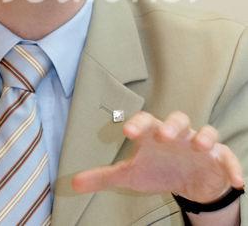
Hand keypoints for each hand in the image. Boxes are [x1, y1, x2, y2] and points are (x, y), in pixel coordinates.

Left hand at [72, 111, 243, 202]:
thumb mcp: (131, 174)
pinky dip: (232, 167)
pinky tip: (236, 180)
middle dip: (172, 125)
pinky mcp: (218, 159)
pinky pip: (227, 158)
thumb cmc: (158, 170)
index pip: (145, 122)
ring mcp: (199, 145)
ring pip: (205, 133)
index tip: (127, 131)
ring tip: (200, 146)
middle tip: (164, 134)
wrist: (189, 180)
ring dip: (203, 138)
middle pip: (177, 120)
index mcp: (155, 135)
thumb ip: (103, 177)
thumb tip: (73, 184)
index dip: (137, 123)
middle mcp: (177, 135)